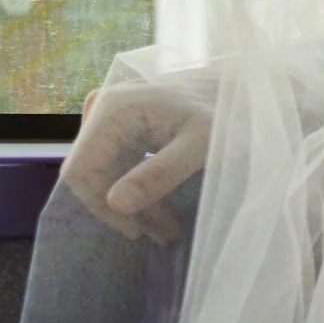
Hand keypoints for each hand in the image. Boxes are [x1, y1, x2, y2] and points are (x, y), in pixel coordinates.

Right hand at [63, 75, 215, 243]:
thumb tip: (115, 203)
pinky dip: (138, 187)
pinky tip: (163, 209)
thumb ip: (158, 174)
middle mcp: (104, 108)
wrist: (243, 88)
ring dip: (134, 203)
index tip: (136, 231)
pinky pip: (118, 163)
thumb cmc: (227, 113)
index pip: (80, 170)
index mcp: (114, 109)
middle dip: (125, 208)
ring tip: (168, 230)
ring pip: (106, 171)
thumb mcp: (199, 147)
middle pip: (93, 172)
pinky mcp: (123, 123)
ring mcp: (112, 114)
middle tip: (163, 235)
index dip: (101, 206)